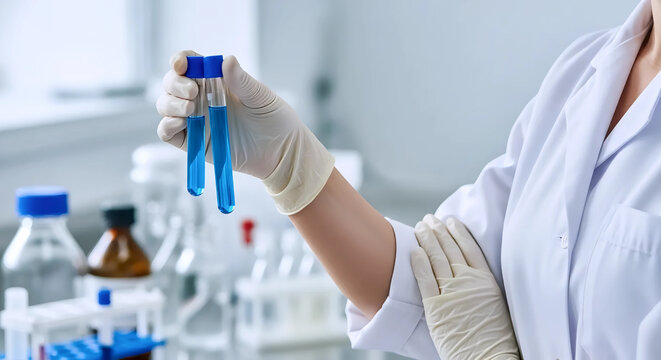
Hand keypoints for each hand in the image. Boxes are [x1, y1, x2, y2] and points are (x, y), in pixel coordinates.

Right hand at [155, 51, 334, 213]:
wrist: (281, 152)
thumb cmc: (274, 119)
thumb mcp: (261, 97)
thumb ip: (242, 81)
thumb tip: (226, 60)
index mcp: (216, 81)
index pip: (189, 64)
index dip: (180, 61)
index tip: (181, 64)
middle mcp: (201, 98)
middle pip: (172, 84)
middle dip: (175, 84)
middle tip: (193, 92)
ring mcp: (195, 120)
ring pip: (166, 106)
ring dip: (170, 104)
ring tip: (190, 109)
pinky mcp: (194, 142)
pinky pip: (168, 133)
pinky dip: (166, 126)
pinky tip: (180, 123)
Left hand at [411, 215, 518, 359]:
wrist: (489, 358)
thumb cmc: (494, 337)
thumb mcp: (495, 304)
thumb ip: (481, 286)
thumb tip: (470, 272)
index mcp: (486, 281)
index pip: (470, 248)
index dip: (458, 232)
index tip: (450, 221)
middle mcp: (469, 282)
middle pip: (450, 249)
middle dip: (438, 231)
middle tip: (429, 219)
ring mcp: (452, 293)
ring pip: (436, 258)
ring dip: (426, 239)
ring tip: (420, 227)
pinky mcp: (436, 306)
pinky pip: (425, 279)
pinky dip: (419, 262)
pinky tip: (414, 250)